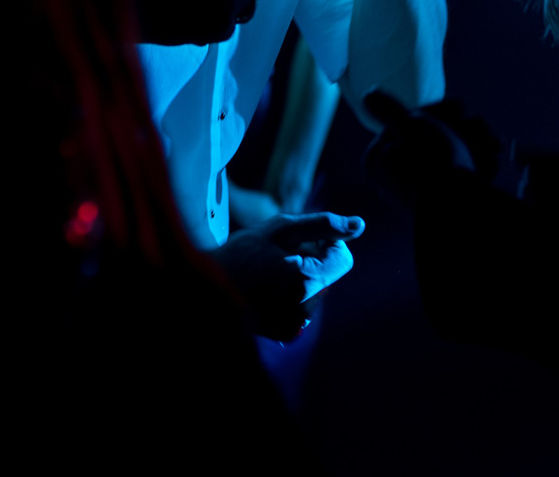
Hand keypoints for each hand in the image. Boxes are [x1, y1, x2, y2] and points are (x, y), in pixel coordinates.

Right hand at [214, 211, 364, 341]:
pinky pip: (299, 305)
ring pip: (313, 290)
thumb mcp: (281, 230)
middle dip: (310, 261)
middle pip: (327, 276)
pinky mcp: (283, 333)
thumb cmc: (239, 256)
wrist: (199, 291)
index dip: (325, 245)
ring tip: (265, 274)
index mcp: (305, 282)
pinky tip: (262, 290)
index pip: (342, 259)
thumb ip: (323, 225)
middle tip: (275, 258)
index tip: (300, 242)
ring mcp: (293, 326)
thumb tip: (359, 226)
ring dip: (297, 278)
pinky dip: (287, 294)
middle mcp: (303, 310)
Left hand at [363, 92, 492, 208]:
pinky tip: (492, 166)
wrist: (460, 215)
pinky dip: (475, 168)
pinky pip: (455, 179)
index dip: (440, 111)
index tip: (462, 108)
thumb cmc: (435, 164)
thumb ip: (390, 110)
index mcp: (378, 158)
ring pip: (448, 157)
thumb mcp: (411, 126)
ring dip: (475, 147)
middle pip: (430, 140)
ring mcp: (415, 194)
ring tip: (495, 149)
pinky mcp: (437, 207)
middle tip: (485, 130)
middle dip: (463, 130)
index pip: (409, 123)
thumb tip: (369, 94)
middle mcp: (391, 178)